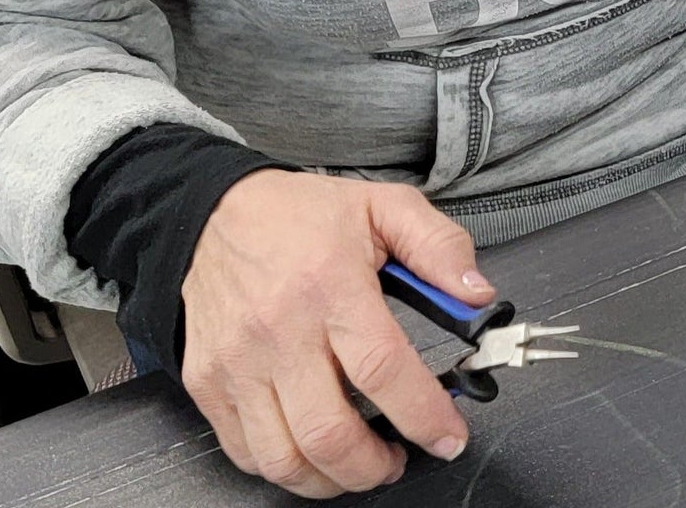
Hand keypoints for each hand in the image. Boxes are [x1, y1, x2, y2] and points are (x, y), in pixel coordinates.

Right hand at [182, 169, 493, 496]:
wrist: (219, 214)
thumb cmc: (301, 213)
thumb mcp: (386, 207)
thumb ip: (440, 247)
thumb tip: (477, 294)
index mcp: (332, 284)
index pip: (383, 368)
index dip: (422, 414)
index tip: (448, 436)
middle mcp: (281, 330)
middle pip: (328, 431)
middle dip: (373, 466)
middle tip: (399, 459)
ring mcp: (238, 363)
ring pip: (283, 457)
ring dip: (330, 478)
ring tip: (360, 464)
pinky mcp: (208, 384)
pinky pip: (244, 451)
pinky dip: (283, 467)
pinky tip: (311, 449)